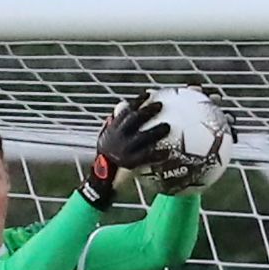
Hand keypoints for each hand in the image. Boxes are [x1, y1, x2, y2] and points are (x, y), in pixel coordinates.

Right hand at [86, 89, 170, 207]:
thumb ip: (116, 123)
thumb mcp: (107, 136)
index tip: (148, 94)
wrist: (101, 176)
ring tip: (167, 126)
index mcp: (113, 129)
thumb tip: (123, 105)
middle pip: (133, 120)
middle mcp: (117, 137)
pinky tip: (167, 153)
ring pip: (140, 137)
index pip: (125, 111)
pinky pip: (146, 157)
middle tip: (160, 105)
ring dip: (154, 131)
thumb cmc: (108, 154)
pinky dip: (157, 154)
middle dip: (147, 111)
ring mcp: (123, 150)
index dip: (137, 101)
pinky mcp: (129, 162)